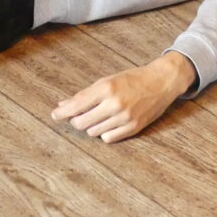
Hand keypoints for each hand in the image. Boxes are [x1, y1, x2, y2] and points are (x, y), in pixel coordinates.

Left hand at [51, 52, 195, 142]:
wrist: (161, 82)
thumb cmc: (132, 79)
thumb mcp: (107, 80)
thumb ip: (86, 94)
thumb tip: (64, 104)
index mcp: (106, 88)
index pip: (76, 105)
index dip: (62, 112)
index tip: (54, 115)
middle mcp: (114, 104)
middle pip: (81, 123)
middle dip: (76, 120)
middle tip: (78, 115)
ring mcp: (124, 117)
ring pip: (93, 132)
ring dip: (91, 126)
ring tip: (98, 116)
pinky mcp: (133, 128)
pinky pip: (108, 138)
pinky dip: (104, 132)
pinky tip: (109, 123)